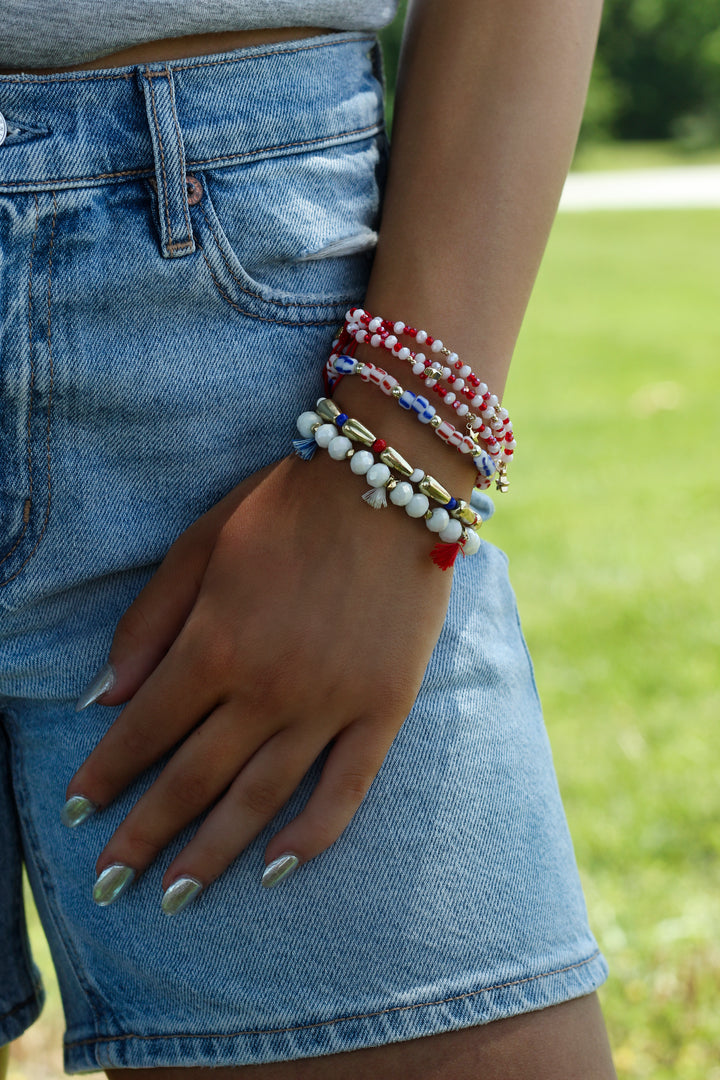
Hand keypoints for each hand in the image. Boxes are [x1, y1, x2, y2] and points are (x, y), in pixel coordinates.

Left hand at [65, 450, 453, 910]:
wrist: (386, 481)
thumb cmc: (282, 506)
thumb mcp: (198, 547)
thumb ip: (149, 624)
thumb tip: (102, 699)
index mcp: (213, 644)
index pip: (143, 731)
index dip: (105, 775)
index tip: (76, 812)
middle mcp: (266, 687)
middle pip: (191, 781)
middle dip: (142, 838)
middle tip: (109, 886)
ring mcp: (329, 703)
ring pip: (260, 799)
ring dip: (212, 855)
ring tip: (176, 899)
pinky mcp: (384, 706)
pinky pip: (347, 787)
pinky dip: (312, 835)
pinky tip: (278, 869)